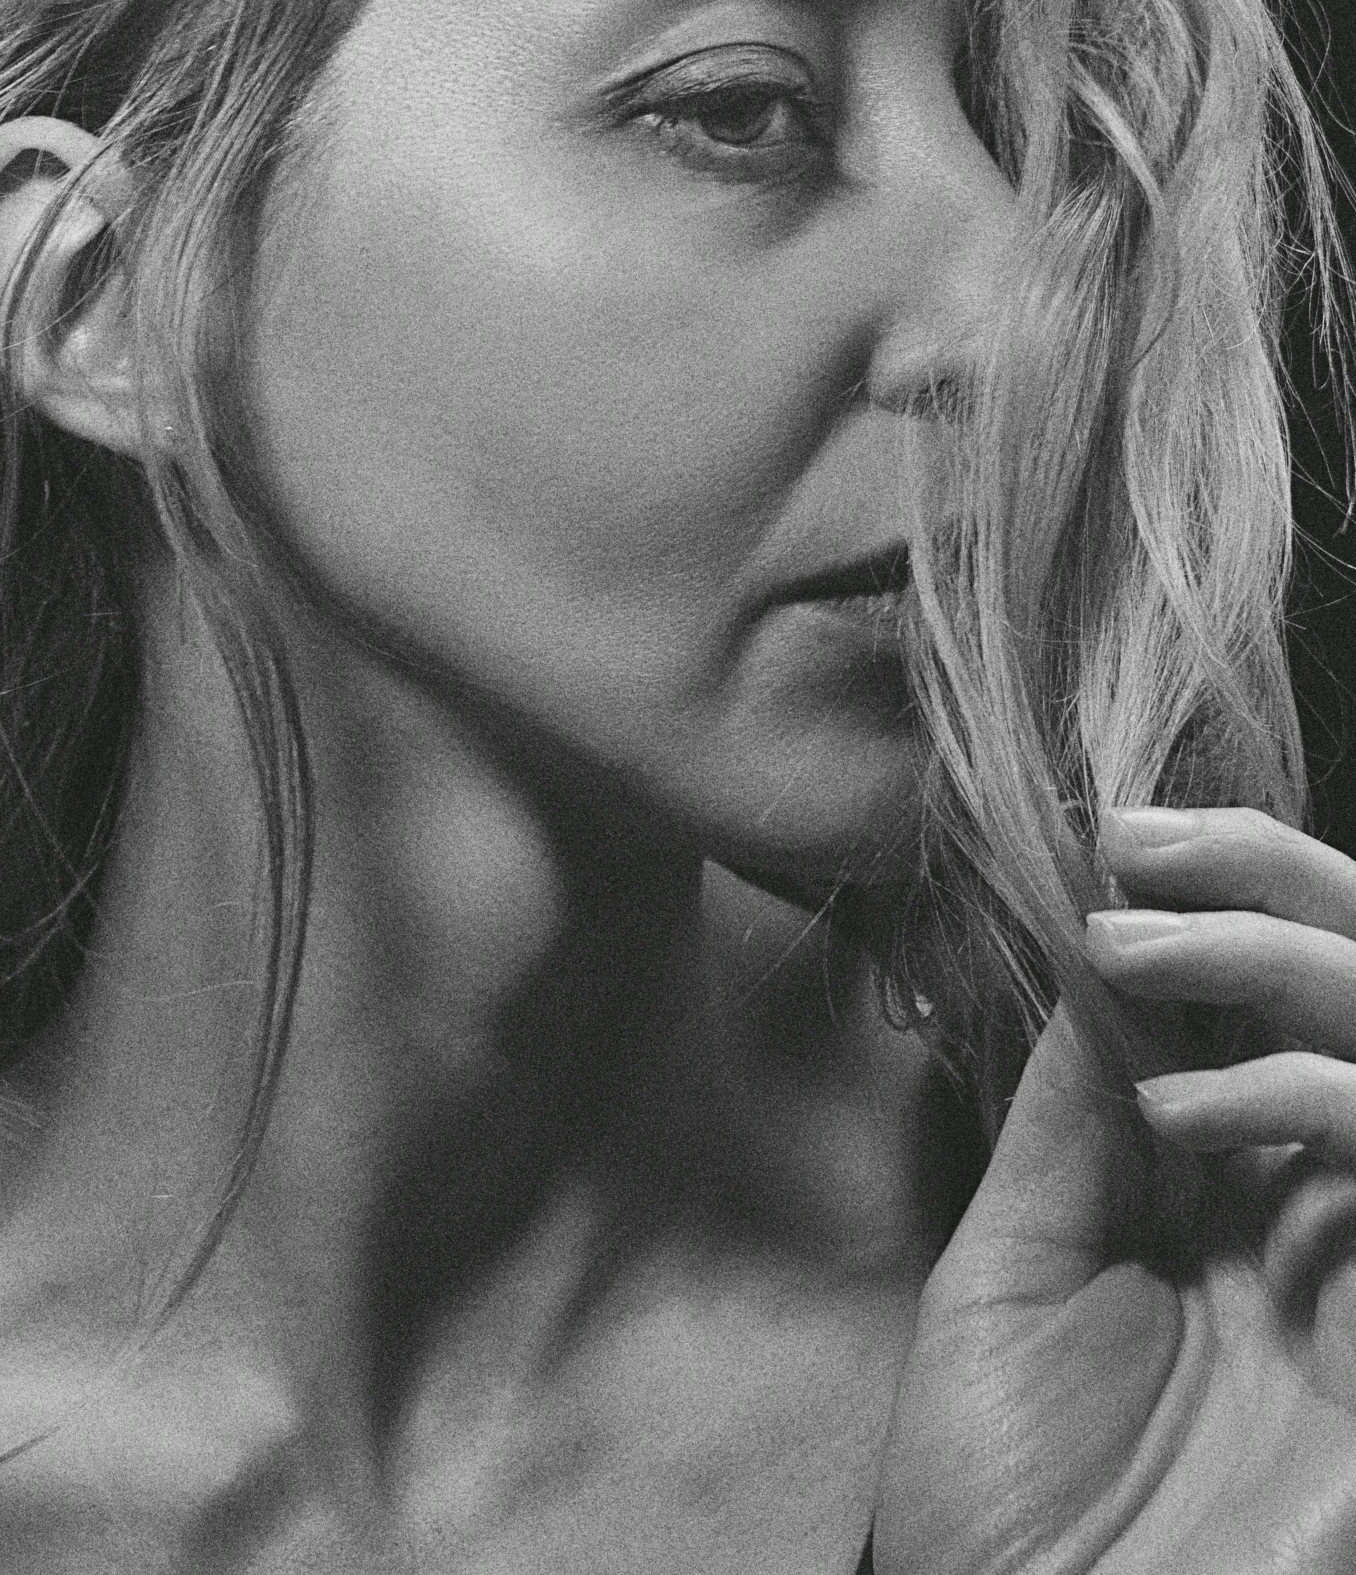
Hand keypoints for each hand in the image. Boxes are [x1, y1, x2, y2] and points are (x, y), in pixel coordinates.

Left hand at [873, 806, 1355, 1574]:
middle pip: (1350, 1002)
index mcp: (1227, 1205)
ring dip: (1274, 965)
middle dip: (1265, 893)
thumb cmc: (1010, 1496)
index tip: (1114, 835)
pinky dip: (1306, 1100)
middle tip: (1140, 837)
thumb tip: (1096, 954)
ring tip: (1128, 945)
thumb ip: (1073, 1119)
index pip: (1258, 1016)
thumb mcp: (1017, 1269)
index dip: (1208, 912)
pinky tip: (1181, 1115)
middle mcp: (1318, 1224)